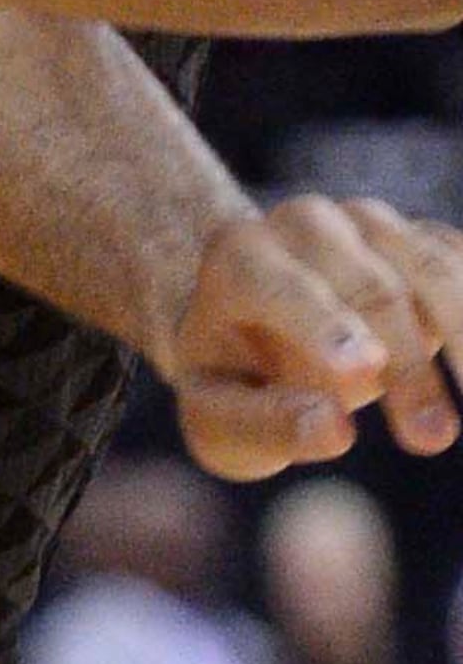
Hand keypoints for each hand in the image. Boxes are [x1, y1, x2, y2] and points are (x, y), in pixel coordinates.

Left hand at [164, 195, 462, 479]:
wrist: (263, 331)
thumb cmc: (237, 379)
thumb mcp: (223, 415)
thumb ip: (267, 424)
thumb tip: (335, 432)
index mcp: (238, 256)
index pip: (278, 284)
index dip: (322, 324)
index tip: (362, 369)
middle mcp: (304, 225)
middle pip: (368, 287)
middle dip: (405, 366)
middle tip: (429, 439)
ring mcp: (370, 224)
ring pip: (432, 271)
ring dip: (461, 341)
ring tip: (453, 424)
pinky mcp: (424, 239)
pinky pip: (462, 265)